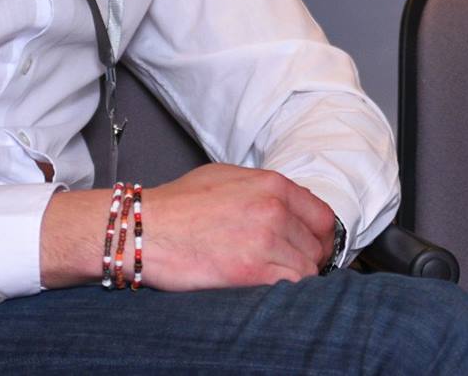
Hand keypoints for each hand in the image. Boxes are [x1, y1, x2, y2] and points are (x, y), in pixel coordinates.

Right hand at [140, 164, 336, 289]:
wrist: (145, 228)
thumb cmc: (179, 203)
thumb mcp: (227, 177)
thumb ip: (264, 189)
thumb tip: (291, 206)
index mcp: (272, 184)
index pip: (322, 215)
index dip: (321, 236)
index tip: (314, 247)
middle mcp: (274, 210)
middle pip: (316, 245)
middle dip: (308, 257)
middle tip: (291, 266)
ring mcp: (265, 241)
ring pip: (307, 269)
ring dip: (295, 275)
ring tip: (275, 277)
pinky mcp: (251, 271)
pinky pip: (289, 286)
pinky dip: (284, 290)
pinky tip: (266, 286)